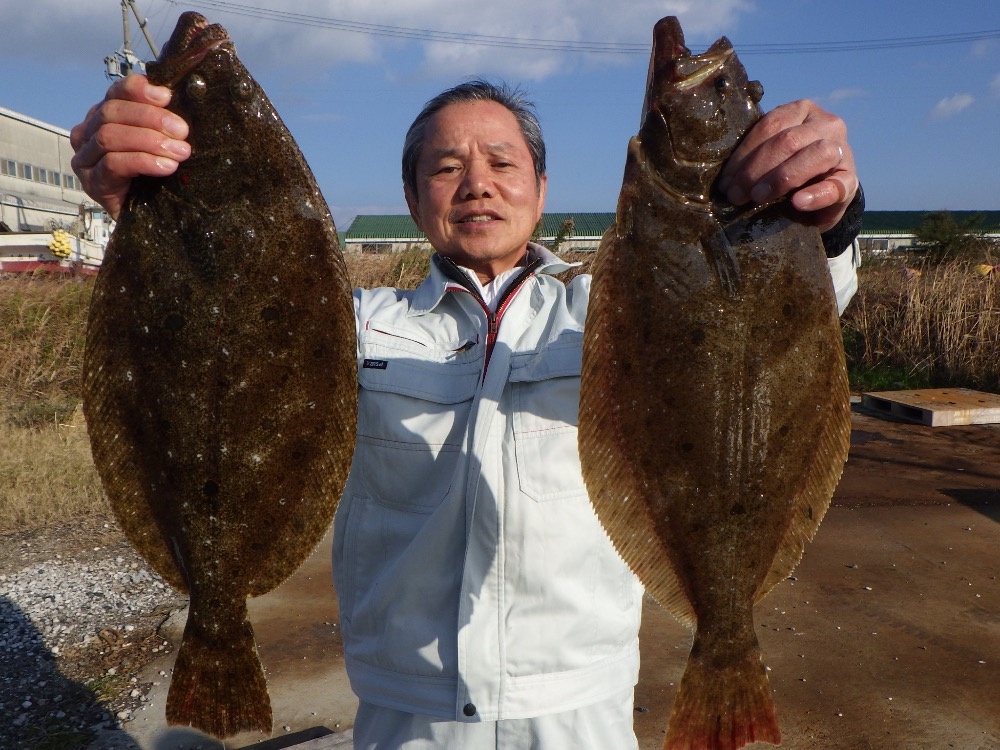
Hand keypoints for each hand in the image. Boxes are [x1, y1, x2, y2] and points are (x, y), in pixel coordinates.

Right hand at [69, 75, 190, 219]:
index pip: (115, 93)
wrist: (151, 221)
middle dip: (151, 118)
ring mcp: (85, 159)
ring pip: (109, 136)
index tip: (167, 97)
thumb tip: (173, 96)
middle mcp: (87, 134)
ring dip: (150, 141)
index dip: (138, 90)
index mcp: (103, 117)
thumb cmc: (157, 177)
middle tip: (183, 132)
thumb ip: (161, 121)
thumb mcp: (162, 143)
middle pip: (111, 112)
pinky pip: (112, 164)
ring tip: (181, 152)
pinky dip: (142, 161)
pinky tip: (166, 167)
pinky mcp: (91, 183)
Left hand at [716, 99, 858, 232]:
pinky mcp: (850, 181)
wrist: (817, 199)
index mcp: (802, 112)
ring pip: (815, 154)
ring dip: (782, 178)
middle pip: (788, 140)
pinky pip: (836, 185)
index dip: (744, 154)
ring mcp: (842, 150)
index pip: (771, 125)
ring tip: (758, 198)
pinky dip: (816, 194)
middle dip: (756, 170)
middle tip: (736, 195)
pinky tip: (798, 202)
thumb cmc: (787, 172)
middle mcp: (825, 124)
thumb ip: (755, 154)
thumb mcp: (770, 156)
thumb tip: (725, 175)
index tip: (726, 181)